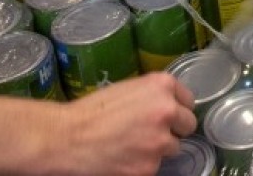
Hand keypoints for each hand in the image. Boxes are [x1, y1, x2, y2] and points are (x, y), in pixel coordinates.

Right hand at [45, 74, 196, 175]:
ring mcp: (160, 142)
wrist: (64, 138)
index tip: (166, 116)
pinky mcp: (149, 168)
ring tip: (131, 146)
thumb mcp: (128, 89)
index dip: (176, 109)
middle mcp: (167, 111)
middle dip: (173, 130)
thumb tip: (169, 105)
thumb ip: (153, 96)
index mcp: (162, 85)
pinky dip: (142, 165)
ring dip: (157, 149)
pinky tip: (124, 159)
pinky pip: (154, 166)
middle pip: (187, 125)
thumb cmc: (91, 111)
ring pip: (173, 148)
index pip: (188, 101)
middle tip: (149, 133)